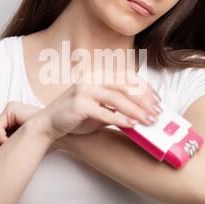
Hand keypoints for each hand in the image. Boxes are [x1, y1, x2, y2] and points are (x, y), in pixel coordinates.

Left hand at [0, 101, 40, 154]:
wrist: (54, 134)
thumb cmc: (39, 142)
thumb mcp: (15, 145)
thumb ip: (2, 145)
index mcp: (8, 120)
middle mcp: (7, 113)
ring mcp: (9, 109)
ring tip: (4, 151)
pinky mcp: (11, 108)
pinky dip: (0, 138)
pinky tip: (8, 144)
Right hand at [30, 74, 162, 140]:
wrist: (47, 125)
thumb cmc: (73, 118)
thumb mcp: (97, 109)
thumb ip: (115, 108)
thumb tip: (141, 114)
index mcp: (96, 78)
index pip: (126, 79)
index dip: (144, 89)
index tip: (158, 100)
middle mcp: (90, 81)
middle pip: (124, 87)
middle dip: (144, 100)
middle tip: (157, 112)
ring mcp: (83, 91)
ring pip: (117, 99)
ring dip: (136, 110)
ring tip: (149, 120)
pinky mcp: (78, 105)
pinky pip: (104, 112)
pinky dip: (120, 118)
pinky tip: (132, 125)